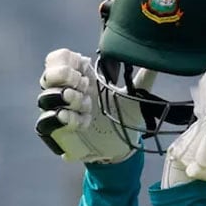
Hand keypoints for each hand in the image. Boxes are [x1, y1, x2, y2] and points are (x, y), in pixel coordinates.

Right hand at [35, 48, 155, 162]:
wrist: (120, 148)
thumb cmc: (124, 118)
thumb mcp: (136, 96)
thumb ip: (144, 76)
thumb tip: (159, 57)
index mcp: (81, 76)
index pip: (59, 58)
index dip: (68, 61)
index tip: (86, 70)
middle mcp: (64, 90)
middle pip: (48, 74)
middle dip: (67, 79)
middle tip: (86, 88)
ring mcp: (57, 111)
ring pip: (45, 98)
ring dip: (68, 100)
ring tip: (87, 107)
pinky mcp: (54, 131)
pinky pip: (45, 122)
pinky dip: (63, 119)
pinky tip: (82, 122)